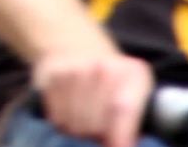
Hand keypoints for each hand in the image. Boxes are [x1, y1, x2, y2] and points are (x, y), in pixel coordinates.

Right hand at [32, 48, 152, 146]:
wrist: (77, 50)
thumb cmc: (113, 85)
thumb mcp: (135, 97)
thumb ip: (132, 121)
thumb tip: (120, 144)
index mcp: (134, 73)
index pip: (124, 108)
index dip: (120, 134)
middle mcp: (104, 66)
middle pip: (96, 124)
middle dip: (97, 134)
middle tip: (100, 127)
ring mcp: (76, 68)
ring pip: (75, 124)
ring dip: (79, 129)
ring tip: (84, 117)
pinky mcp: (52, 74)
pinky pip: (56, 116)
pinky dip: (62, 120)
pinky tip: (69, 108)